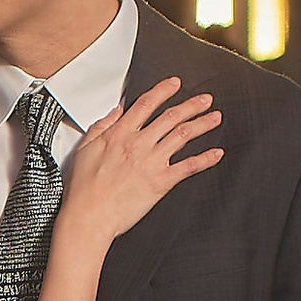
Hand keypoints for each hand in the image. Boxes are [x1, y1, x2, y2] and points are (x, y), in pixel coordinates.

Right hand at [55, 79, 223, 252]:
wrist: (90, 216)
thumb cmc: (84, 189)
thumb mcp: (85, 149)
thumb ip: (102, 127)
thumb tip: (115, 112)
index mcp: (120, 134)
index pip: (146, 104)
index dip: (163, 91)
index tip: (174, 84)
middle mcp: (139, 144)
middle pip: (171, 116)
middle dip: (192, 105)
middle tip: (204, 100)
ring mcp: (152, 162)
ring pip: (183, 135)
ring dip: (202, 124)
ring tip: (215, 118)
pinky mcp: (161, 181)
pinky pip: (189, 166)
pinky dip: (205, 159)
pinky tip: (216, 154)